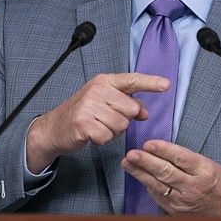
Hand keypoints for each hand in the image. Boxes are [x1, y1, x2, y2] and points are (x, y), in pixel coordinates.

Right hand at [26, 73, 168, 172]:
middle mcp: (97, 90)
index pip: (132, 80)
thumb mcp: (104, 102)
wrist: (54, 127)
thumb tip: (144, 112)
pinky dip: (102, 140)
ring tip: (98, 126)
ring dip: (112, 131)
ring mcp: (89, 106)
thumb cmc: (83, 113)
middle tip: (106, 119)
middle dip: (123, 120)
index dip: (151, 83)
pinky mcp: (84, 123)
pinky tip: (92, 134)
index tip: (166, 85)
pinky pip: (108, 137)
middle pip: (130, 110)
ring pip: (121, 125)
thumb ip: (126, 103)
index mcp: (104, 82)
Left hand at [121, 140, 220, 215]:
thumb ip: (186, 159)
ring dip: (140, 173)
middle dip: (146, 162)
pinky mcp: (175, 210)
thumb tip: (161, 150)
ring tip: (127, 162)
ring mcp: (183, 201)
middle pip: (166, 172)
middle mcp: (193, 187)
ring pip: (157, 185)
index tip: (148, 143)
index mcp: (204, 171)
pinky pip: (157, 195)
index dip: (163, 150)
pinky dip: (147, 184)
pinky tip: (138, 175)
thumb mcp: (208, 164)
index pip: (180, 158)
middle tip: (131, 153)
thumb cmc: (219, 182)